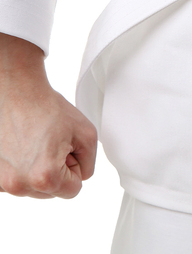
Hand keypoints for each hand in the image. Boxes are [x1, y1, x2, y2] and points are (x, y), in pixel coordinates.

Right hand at [0, 33, 97, 198]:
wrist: (18, 94)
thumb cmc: (47, 109)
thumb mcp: (87, 134)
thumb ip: (90, 162)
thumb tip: (82, 175)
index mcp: (44, 177)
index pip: (73, 191)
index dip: (75, 167)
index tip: (68, 149)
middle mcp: (18, 185)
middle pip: (51, 191)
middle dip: (57, 170)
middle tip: (53, 143)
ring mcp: (2, 182)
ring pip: (33, 187)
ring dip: (39, 169)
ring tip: (38, 143)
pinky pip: (17, 179)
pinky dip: (23, 167)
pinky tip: (24, 147)